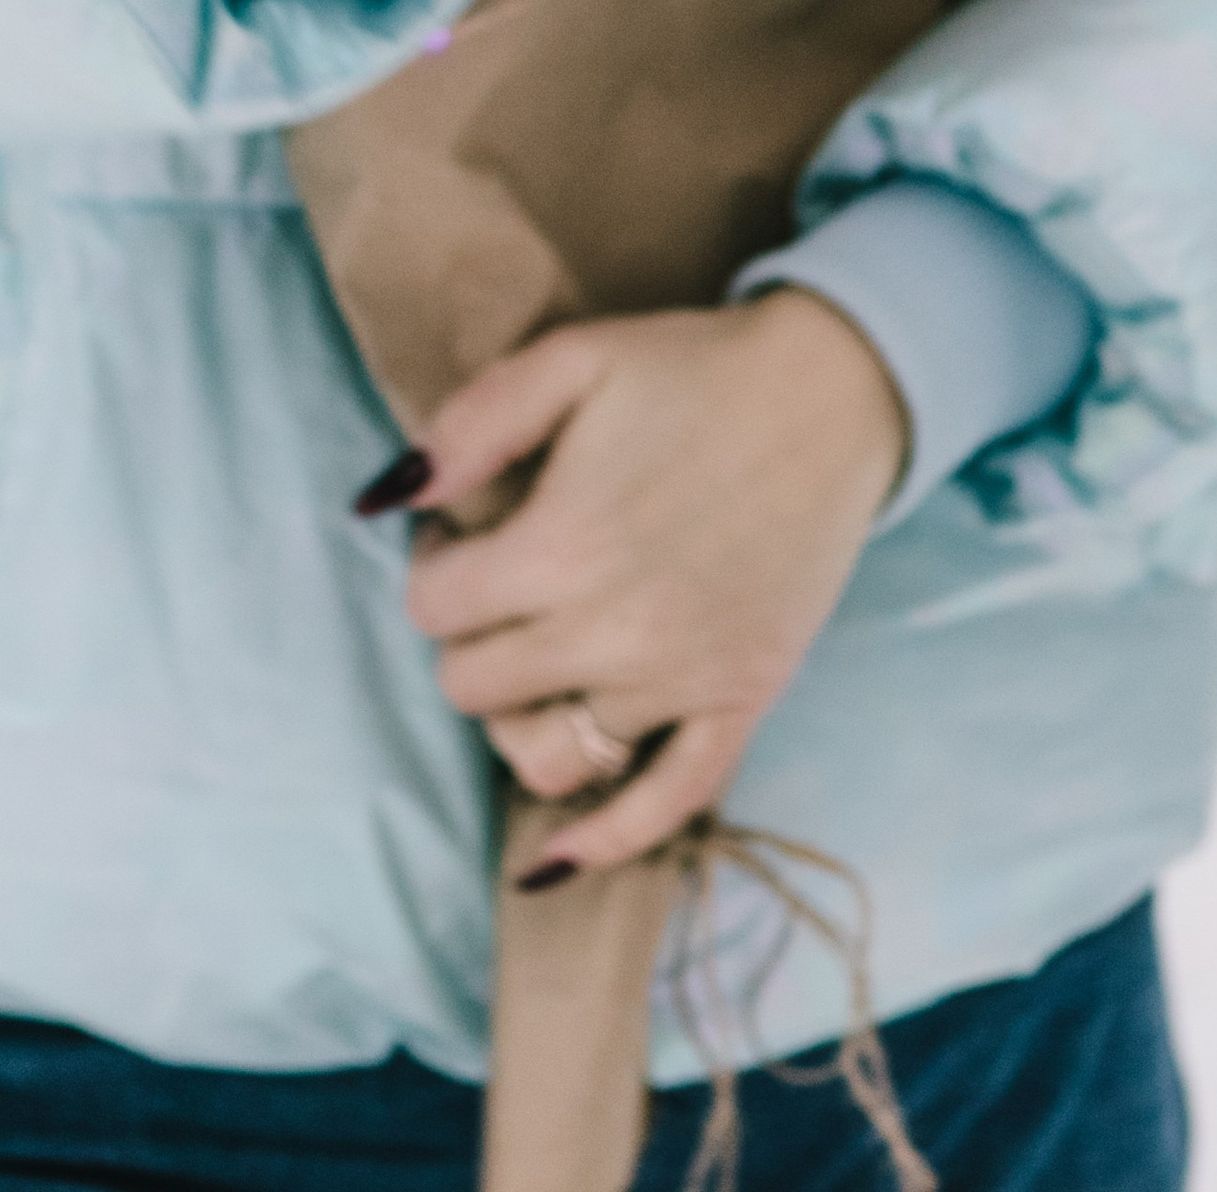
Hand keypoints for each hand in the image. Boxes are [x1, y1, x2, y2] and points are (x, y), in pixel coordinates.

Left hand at [397, 294, 909, 873]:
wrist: (830, 393)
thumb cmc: (692, 371)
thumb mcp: (571, 358)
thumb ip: (471, 423)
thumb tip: (386, 497)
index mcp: (562, 547)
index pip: (433, 608)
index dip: (434, 564)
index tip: (465, 529)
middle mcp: (614, 633)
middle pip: (474, 687)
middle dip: (468, 633)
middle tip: (502, 579)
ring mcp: (680, 682)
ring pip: (545, 759)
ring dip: (515, 719)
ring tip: (531, 660)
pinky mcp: (738, 705)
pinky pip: (664, 809)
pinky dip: (601, 841)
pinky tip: (551, 858)